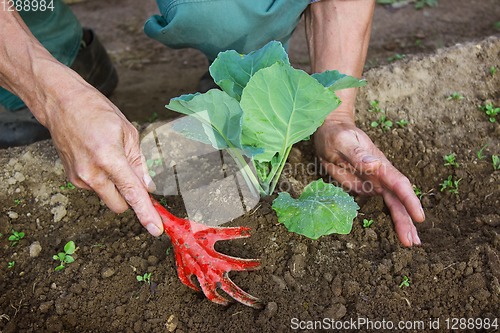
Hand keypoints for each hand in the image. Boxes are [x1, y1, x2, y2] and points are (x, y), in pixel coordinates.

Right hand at [0, 9, 162, 235]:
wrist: (62, 104)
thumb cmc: (98, 112)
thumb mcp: (128, 132)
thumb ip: (139, 163)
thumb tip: (148, 186)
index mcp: (109, 158)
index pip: (132, 193)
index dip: (146, 213)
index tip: (155, 229)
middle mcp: (92, 173)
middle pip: (120, 206)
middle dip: (130, 198)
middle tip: (134, 177)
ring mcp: (80, 178)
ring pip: (108, 197)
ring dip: (116, 187)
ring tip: (111, 157)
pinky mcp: (72, 179)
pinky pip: (97, 188)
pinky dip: (104, 180)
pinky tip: (98, 158)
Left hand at [314, 117, 424, 246]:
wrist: (331, 131)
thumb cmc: (335, 134)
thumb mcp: (342, 142)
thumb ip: (357, 154)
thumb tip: (376, 165)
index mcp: (379, 164)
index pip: (399, 183)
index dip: (410, 200)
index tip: (419, 217)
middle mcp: (381, 175)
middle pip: (398, 199)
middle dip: (406, 220)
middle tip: (413, 242)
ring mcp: (376, 182)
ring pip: (393, 204)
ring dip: (402, 222)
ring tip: (411, 242)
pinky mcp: (368, 188)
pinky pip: (382, 204)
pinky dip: (391, 218)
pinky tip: (398, 231)